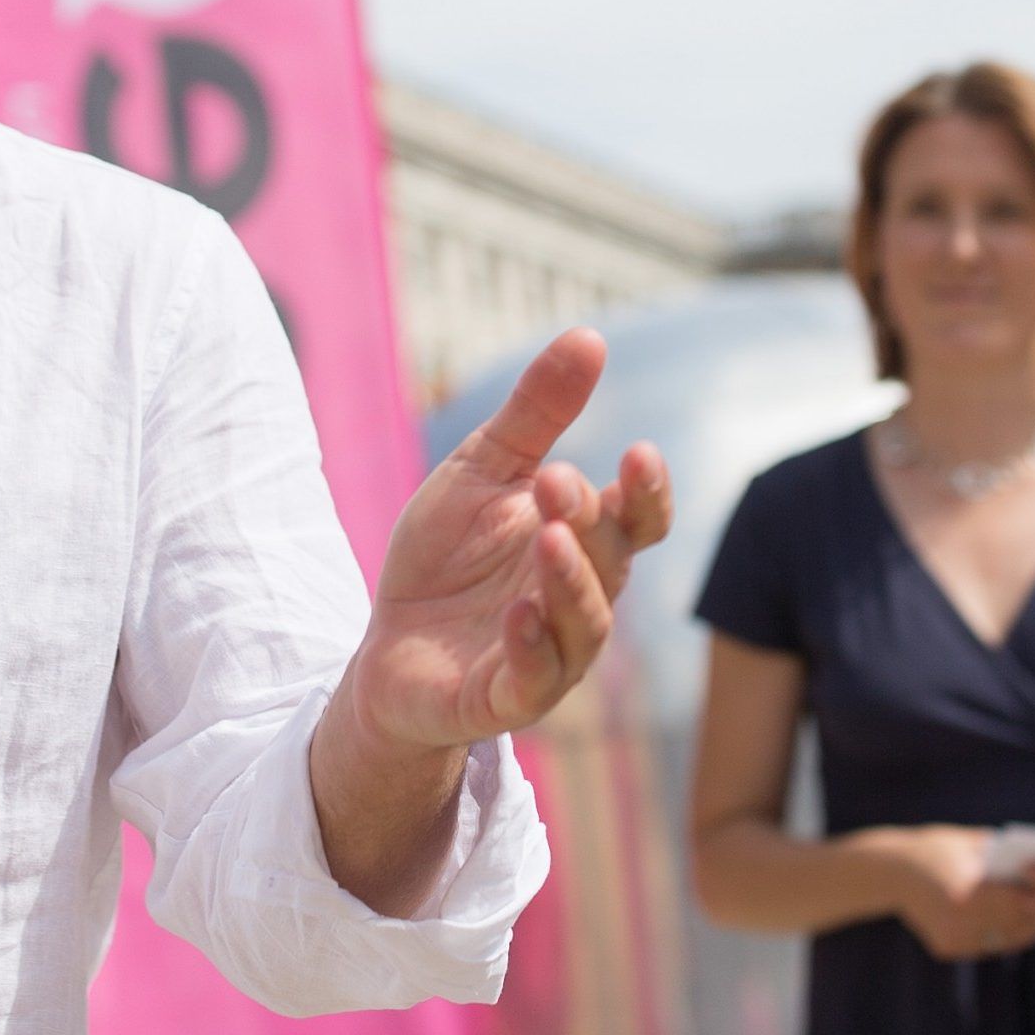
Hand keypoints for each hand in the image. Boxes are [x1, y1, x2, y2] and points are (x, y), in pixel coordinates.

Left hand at [332, 329, 672, 757]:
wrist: (386, 647)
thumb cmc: (446, 558)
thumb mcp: (482, 472)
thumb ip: (535, 414)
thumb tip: (589, 336)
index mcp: (584, 543)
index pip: (638, 519)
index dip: (647, 492)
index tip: (638, 452)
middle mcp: (580, 600)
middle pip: (610, 562)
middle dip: (589, 522)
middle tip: (556, 480)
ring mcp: (551, 653)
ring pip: (583, 624)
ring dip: (571, 582)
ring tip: (549, 539)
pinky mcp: (508, 698)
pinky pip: (536, 679)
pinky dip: (531, 646)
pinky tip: (515, 613)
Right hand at [884, 827, 1034, 961]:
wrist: (889, 871)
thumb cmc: (936, 847)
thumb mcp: (971, 843)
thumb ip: (1004, 856)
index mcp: (966, 892)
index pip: (1019, 901)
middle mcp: (958, 920)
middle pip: (1015, 924)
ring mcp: (951, 938)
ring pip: (1003, 939)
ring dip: (1021, 929)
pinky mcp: (946, 949)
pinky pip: (984, 944)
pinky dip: (996, 934)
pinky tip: (1006, 922)